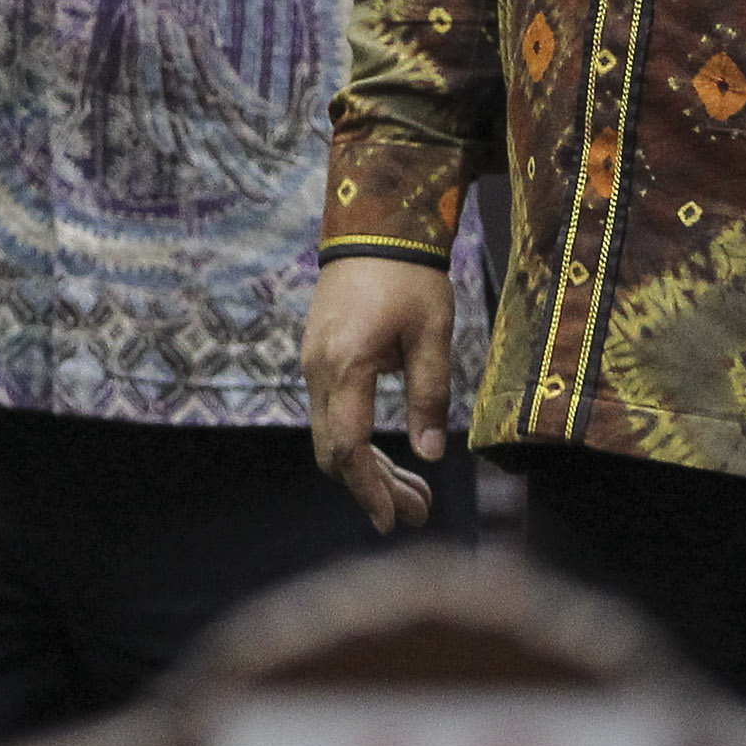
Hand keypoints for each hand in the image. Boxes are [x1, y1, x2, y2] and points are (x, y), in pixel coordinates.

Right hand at [299, 255, 449, 533]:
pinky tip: (389, 452)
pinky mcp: (318, 355)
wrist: (374, 224)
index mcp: (346, 365)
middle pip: (333, 450)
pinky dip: (356, 440)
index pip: (349, 446)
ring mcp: (313, 362)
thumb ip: (430, 396)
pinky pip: (330, 412)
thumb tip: (432, 455)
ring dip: (368, 468)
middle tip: (418, 512)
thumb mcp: (432, 336)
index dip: (370, 489)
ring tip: (415, 491)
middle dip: (373, 488)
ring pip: (330, 434)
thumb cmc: (409, 276)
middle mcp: (318, 369)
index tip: (393, 521)